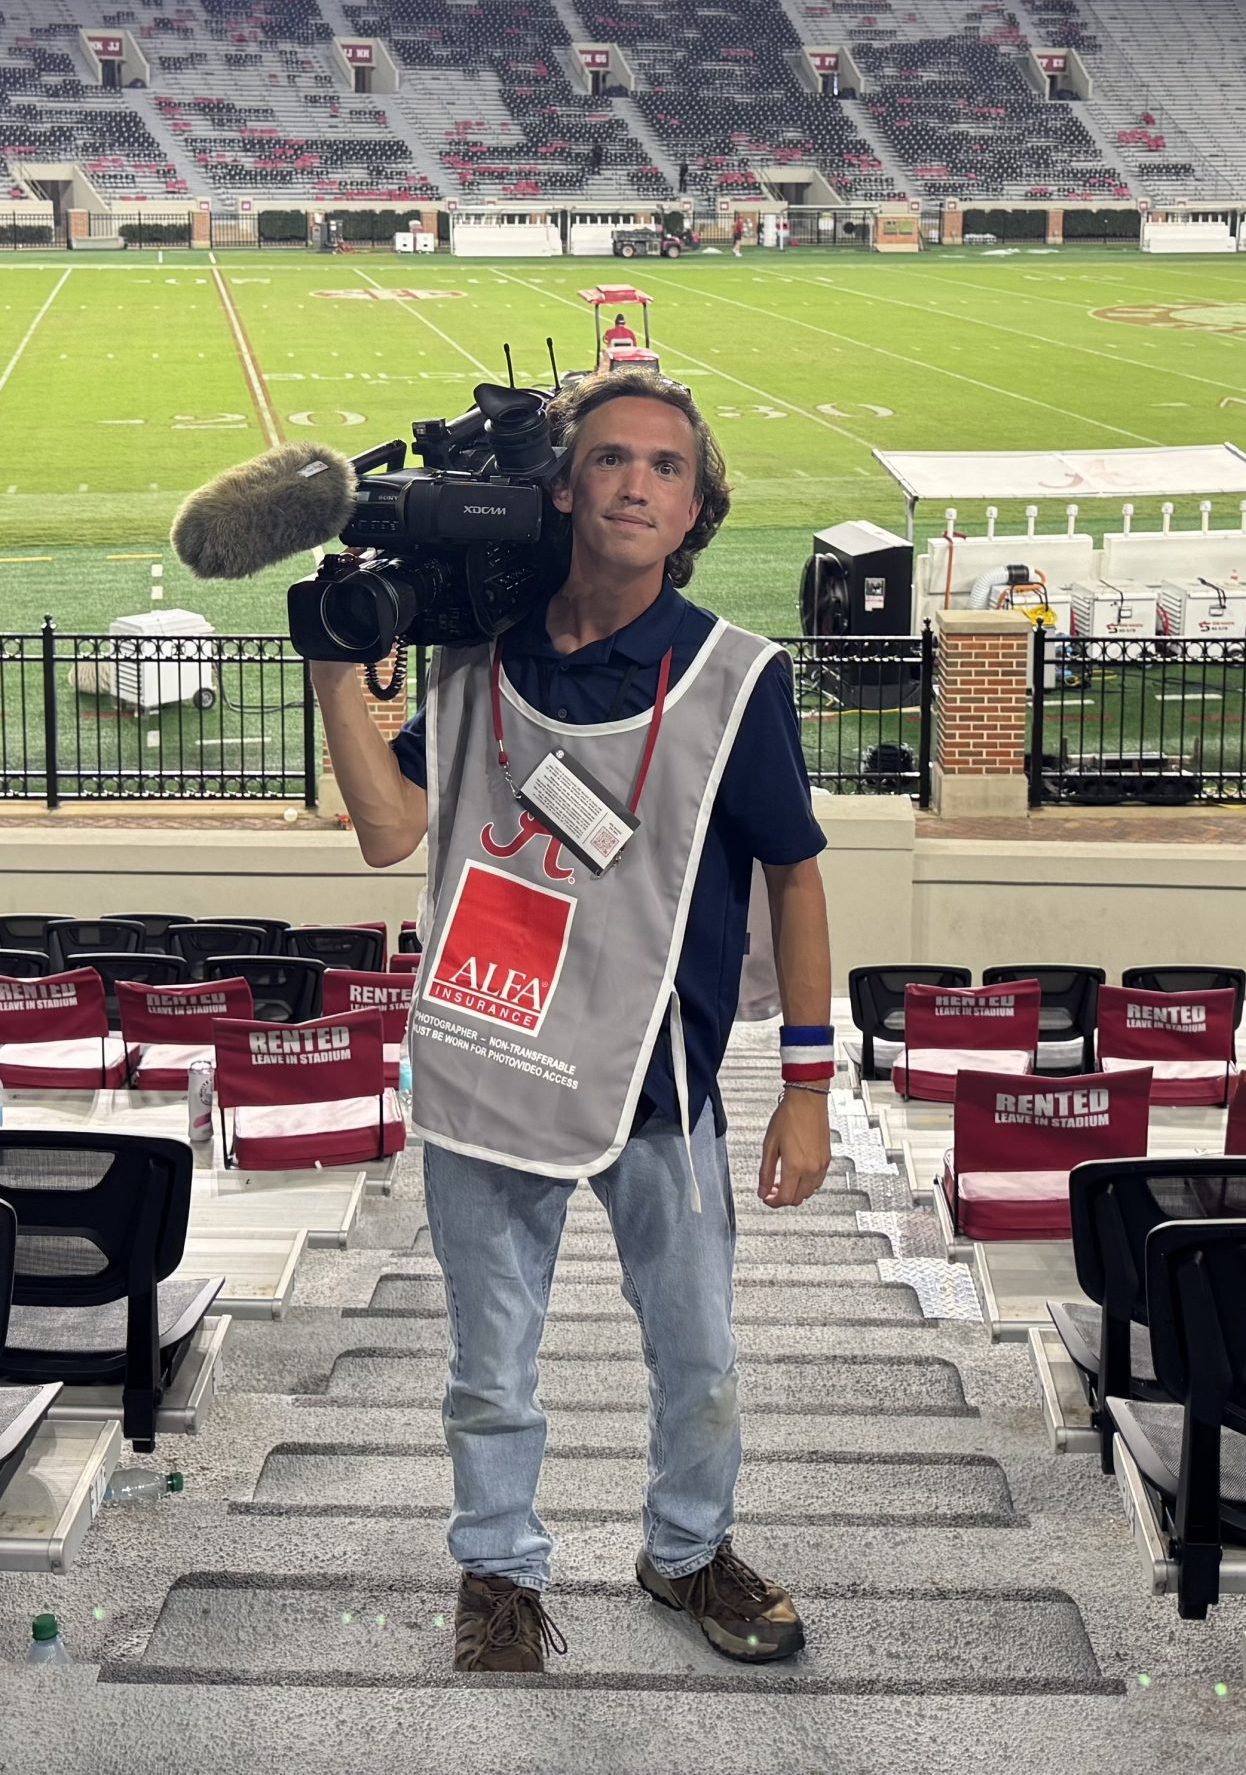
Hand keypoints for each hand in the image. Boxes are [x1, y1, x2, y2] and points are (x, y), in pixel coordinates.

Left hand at [757, 1090, 830, 1209]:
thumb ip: (765, 1172)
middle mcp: (811, 1168)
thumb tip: (762, 1190)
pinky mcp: (827, 1159)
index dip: (773, 1202)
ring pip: (809, 1192)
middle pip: (798, 1199)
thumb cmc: (789, 1116)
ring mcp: (821, 1165)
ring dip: (795, 1191)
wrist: (807, 1100)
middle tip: (771, 1189)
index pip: (785, 1198)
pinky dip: (806, 1184)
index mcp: (795, 1166)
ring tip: (782, 1180)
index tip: (766, 1198)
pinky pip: (818, 1182)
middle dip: (783, 1198)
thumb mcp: (769, 1145)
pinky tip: (796, 1174)